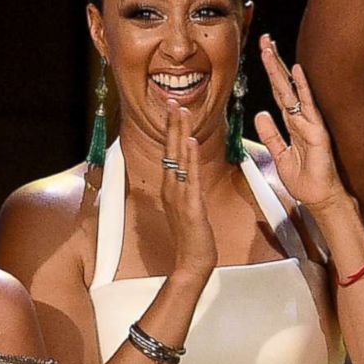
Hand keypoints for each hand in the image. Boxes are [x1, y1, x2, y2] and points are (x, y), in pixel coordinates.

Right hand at [161, 99, 215, 282]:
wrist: (192, 261)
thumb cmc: (193, 237)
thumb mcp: (189, 207)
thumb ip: (187, 189)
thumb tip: (188, 174)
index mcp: (171, 187)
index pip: (170, 153)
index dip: (172, 131)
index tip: (173, 111)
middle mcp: (171, 188)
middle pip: (170, 149)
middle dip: (172, 124)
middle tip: (173, 101)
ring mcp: (179, 196)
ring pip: (178, 159)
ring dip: (180, 134)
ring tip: (181, 112)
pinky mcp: (190, 206)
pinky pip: (190, 177)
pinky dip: (190, 158)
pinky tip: (190, 142)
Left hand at [254, 34, 347, 211]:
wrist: (320, 198)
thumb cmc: (305, 180)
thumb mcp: (280, 155)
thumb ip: (271, 135)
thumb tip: (260, 114)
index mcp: (292, 124)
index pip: (279, 93)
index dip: (270, 74)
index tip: (262, 53)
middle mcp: (301, 119)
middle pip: (283, 85)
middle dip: (272, 62)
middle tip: (263, 40)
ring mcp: (310, 123)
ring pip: (292, 90)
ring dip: (281, 69)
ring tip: (270, 48)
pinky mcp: (317, 132)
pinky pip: (308, 107)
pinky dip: (303, 88)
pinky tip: (297, 70)